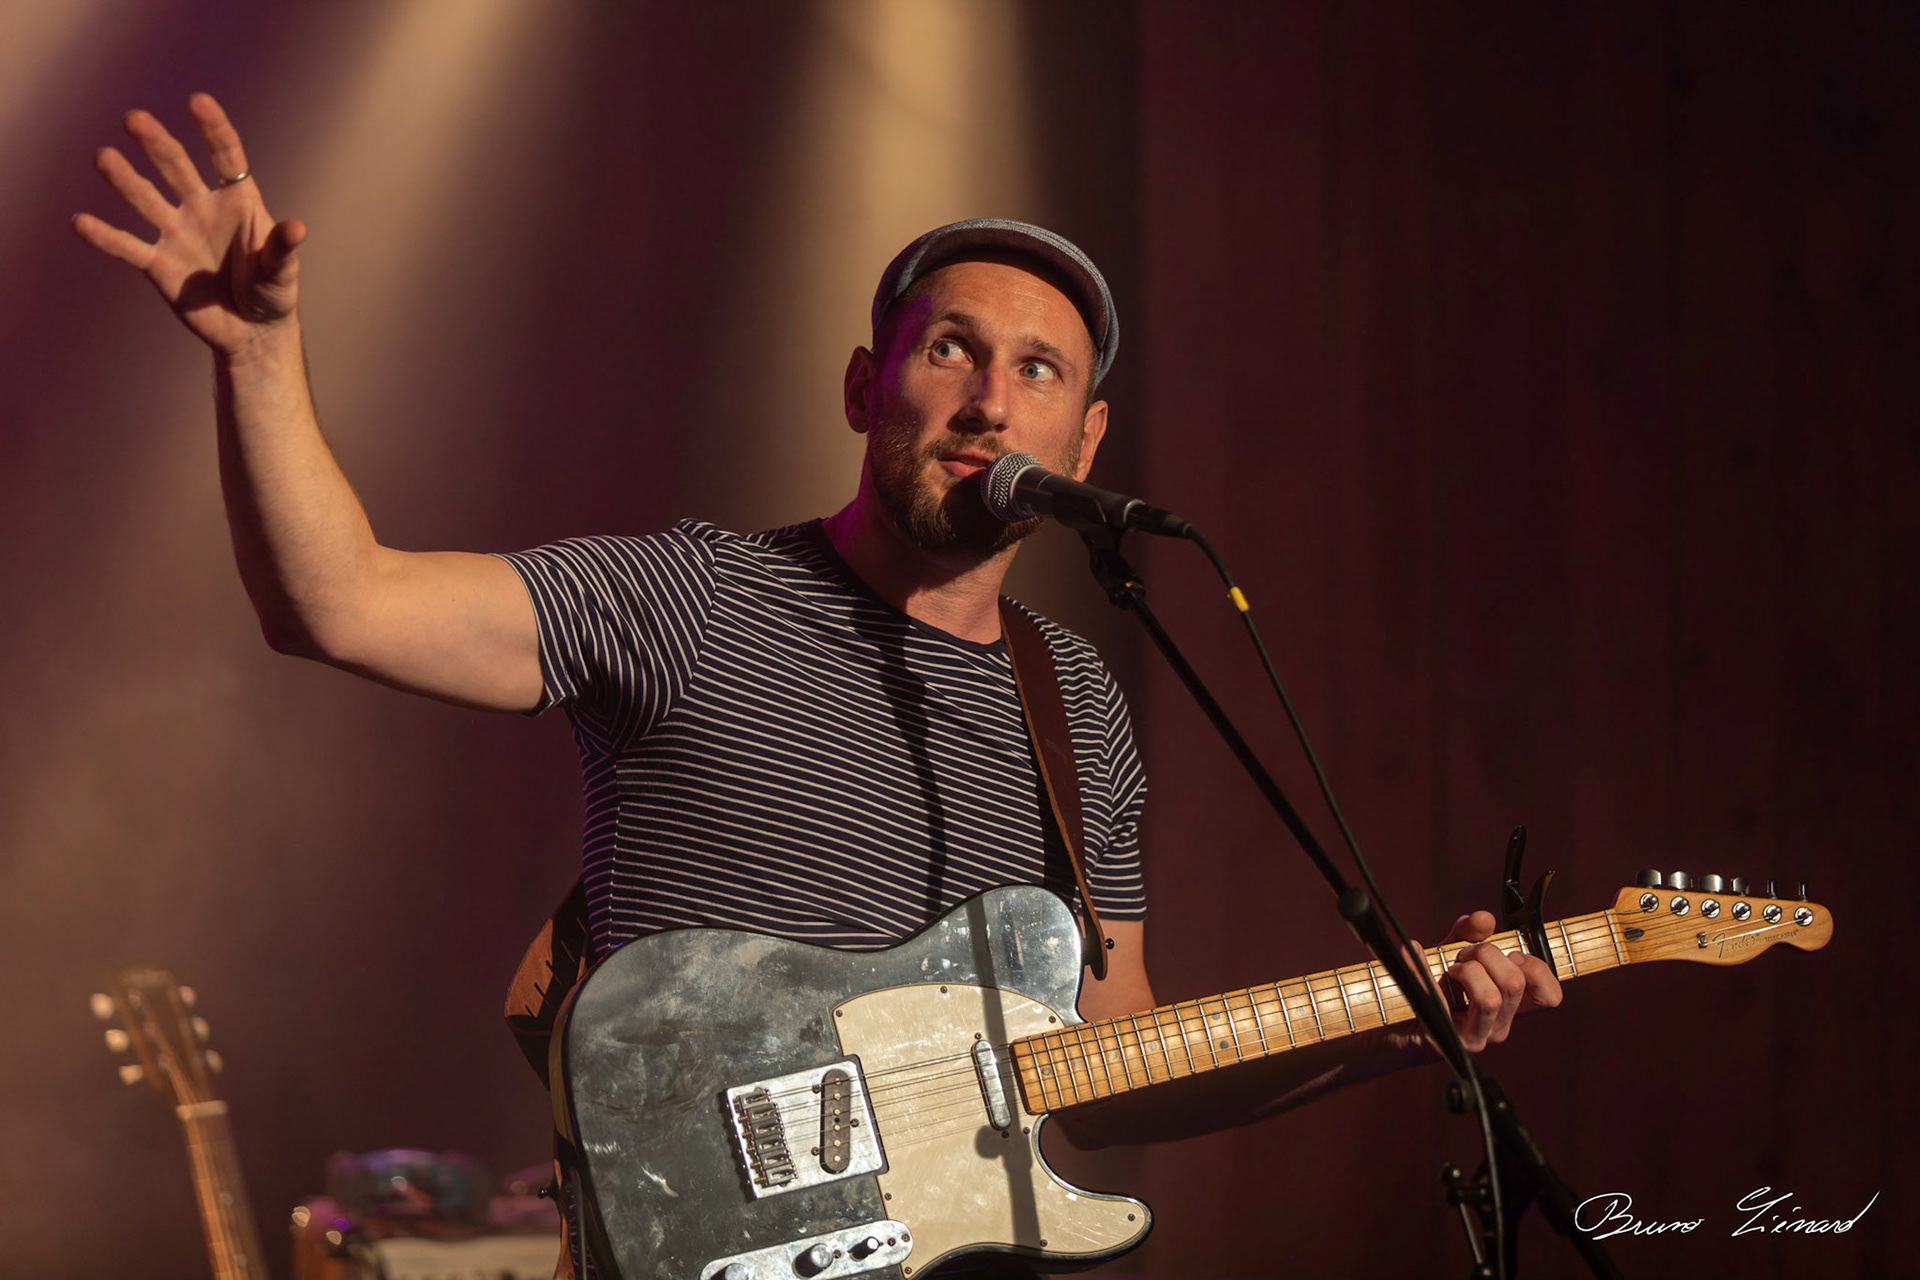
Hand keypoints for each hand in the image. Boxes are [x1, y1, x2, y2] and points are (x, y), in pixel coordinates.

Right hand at [73, 93, 304, 357]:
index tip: (197, 101)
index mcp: (239, 202)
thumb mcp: (282, 273)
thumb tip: (297, 228)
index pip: (226, 157)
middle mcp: (202, 209)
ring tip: (104, 157)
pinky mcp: (159, 265)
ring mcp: (177, 234)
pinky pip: (129, 248)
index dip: (213, 130)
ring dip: (126, 180)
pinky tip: (80, 222)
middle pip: (176, 168)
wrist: (252, 333)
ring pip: (147, 200)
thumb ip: (283, 250)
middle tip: (134, 118)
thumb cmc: (273, 294)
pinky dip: (106, 237)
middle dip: (157, 144)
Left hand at [1413, 910, 1561, 1052]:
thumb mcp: (1456, 950)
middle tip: (1465, 954)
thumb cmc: (1436, 982)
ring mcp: (1477, 1036)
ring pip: (1490, 998)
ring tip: (1450, 969)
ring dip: (1467, 970)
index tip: (1511, 954)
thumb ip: (1471, 932)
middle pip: (1514, 984)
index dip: (1536, 969)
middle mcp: (1500, 1025)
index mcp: (1512, 1007)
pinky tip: (1413, 953)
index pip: (1550, 997)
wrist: (1398, 1015)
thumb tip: (1484, 920)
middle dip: (1488, 955)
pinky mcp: (1449, 1039)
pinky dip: (1425, 970)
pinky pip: (1443, 1002)